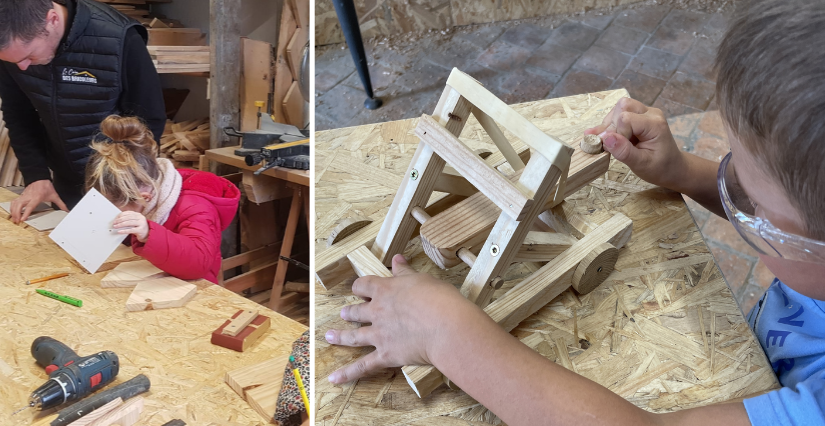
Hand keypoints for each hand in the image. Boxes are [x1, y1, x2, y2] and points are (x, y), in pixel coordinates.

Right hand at [10, 180, 68, 223]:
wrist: (40, 178)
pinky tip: (13, 212)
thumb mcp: (55, 196)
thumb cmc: (46, 186)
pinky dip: (12, 207)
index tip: (23, 219)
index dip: (26, 213)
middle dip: (16, 213)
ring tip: (14, 219)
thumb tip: (66, 210)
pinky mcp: (21, 195)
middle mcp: (29, 196)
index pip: (30, 206)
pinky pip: (14, 201)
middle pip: (19, 205)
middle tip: (17, 221)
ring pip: (15, 203)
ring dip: (13, 211)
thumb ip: (61, 204)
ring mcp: (24, 195)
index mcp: (37, 197)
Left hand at [112, 211, 149, 241]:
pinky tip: (119, 231)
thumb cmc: (139, 227)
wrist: (148, 234)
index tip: (115, 218)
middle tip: (114, 223)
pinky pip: (130, 230)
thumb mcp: (135, 221)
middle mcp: (140, 218)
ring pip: (129, 223)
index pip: (128, 213)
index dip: (120, 215)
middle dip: (120, 220)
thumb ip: (129, 219)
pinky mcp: (141, 230)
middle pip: (128, 217)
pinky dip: (124, 231)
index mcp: (138, 214)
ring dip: (121, 225)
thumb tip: (118, 220)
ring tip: (116, 226)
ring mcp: (141, 223)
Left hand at [325, 254, 473, 383]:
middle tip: (344, 313)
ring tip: (330, 336)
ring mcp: (379, 335)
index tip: (358, 289)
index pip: (364, 285)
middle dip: (349, 312)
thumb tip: (397, 259)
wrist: (446, 327)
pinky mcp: (386, 355)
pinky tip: (334, 378)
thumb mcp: (423, 279)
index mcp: (386, 290)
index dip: (360, 287)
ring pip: (354, 336)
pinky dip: (348, 373)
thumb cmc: (440, 300)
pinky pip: (363, 366)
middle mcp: (378, 312)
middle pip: (356, 311)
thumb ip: (406, 272)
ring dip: (340, 337)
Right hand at [585, 97, 687, 190]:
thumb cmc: (659, 168)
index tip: (619, 149)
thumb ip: (623, 151)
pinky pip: (621, 112)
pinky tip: (610, 137)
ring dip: (611, 124)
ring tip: (614, 142)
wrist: (672, 167)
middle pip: (622, 107)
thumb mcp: (641, 165)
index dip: (617, 133)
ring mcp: (646, 112)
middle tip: (613, 145)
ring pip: (620, 107)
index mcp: (655, 125)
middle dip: (612, 126)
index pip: (626, 118)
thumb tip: (605, 138)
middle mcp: (651, 113)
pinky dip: (613, 124)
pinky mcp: (640, 115)